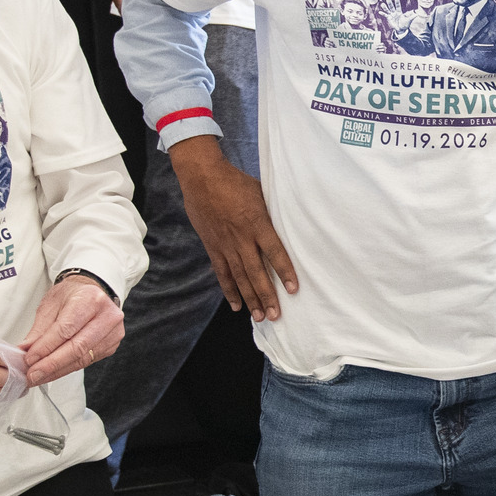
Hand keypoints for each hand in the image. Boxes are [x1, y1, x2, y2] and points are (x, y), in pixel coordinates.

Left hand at [18, 273, 123, 385]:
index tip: (29, 359)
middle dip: (51, 364)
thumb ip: (39, 330)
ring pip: (82, 359)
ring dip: (58, 371)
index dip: (46, 347)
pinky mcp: (111, 346)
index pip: (66, 329)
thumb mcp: (50, 305)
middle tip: (33, 374)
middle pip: (77, 348)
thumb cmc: (72, 296)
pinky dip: (67, 368)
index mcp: (90, 299)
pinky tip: (53, 372)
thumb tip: (26, 350)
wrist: (91, 293)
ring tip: (39, 376)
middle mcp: (107, 316)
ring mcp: (112, 332)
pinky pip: (87, 362)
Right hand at [169, 135, 297, 320]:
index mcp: (257, 223)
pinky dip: (229, 290)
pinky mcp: (213, 247)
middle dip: (266, 295)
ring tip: (259, 317)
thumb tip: (290, 224)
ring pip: (240, 277)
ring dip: (250, 298)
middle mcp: (241, 238)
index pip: (275, 252)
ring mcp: (225, 244)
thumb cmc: (236, 182)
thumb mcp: (261, 193)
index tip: (294, 289)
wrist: (202, 177)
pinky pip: (222, 273)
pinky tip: (237, 305)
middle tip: (276, 316)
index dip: (285, 271)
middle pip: (256, 272)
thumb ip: (272, 213)